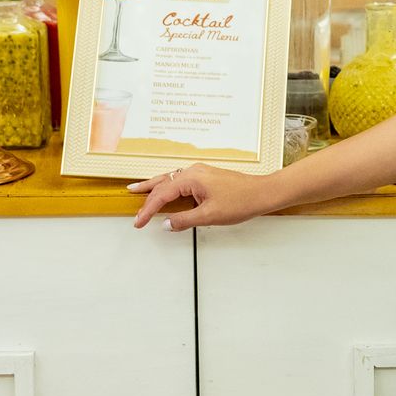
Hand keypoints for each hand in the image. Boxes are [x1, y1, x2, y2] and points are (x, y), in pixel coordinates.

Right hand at [129, 163, 275, 231]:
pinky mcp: (206, 177)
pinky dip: (168, 187)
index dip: (148, 209)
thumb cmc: (240, 201)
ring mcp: (200, 172)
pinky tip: (165, 191)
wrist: (261, 193)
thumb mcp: (209, 216)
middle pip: (163, 183)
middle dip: (147, 197)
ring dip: (154, 188)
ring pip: (170, 180)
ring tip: (138, 191)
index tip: (138, 222)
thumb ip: (184, 220)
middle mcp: (194, 171)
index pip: (162, 194)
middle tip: (134, 210)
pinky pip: (180, 180)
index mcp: (192, 178)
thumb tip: (166, 224)